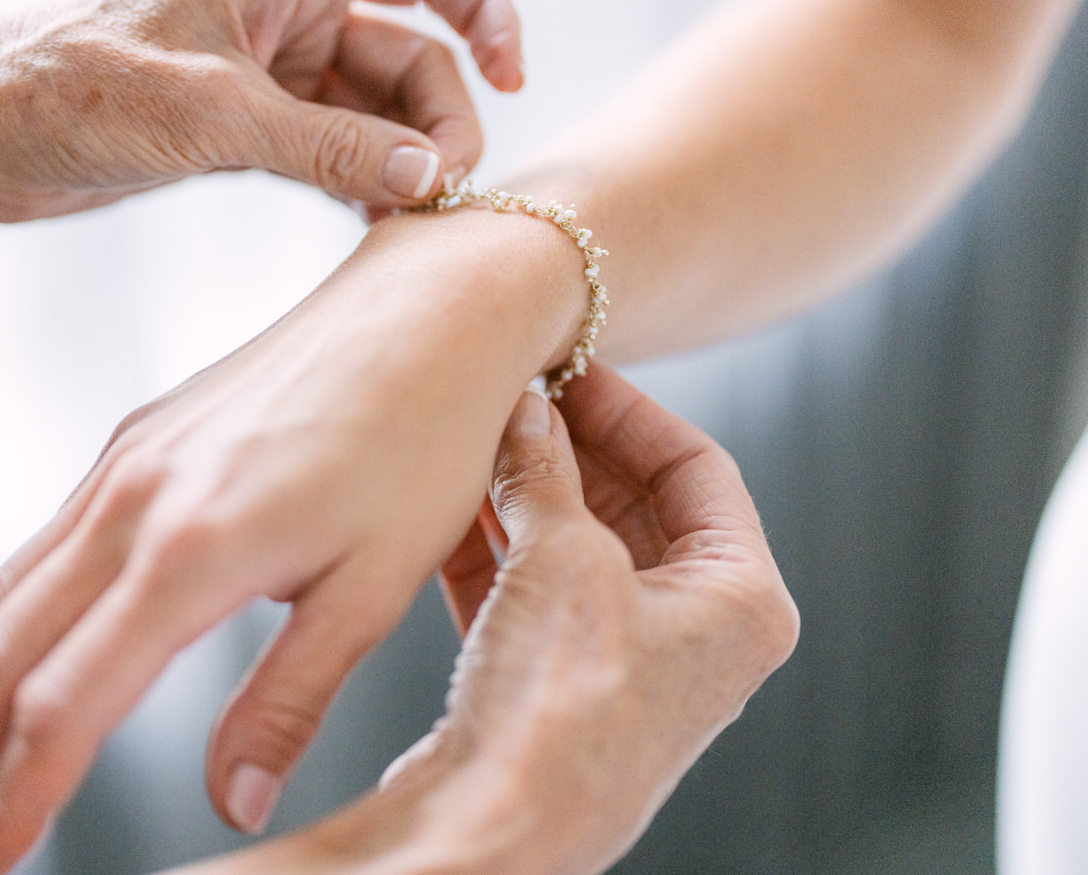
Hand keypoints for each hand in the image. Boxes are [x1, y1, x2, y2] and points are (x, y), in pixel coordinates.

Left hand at [0, 0, 522, 219]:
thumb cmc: (75, 87)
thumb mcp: (214, 114)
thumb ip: (330, 146)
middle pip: (414, 58)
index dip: (486, 13)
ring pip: (379, 114)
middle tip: (441, 197)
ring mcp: (273, 74)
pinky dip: (365, 186)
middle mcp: (292, 12)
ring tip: (417, 223)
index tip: (512, 79)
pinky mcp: (249, 129)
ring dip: (407, 163)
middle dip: (441, 123)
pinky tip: (382, 230)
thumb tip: (433, 180)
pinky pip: (337, 152)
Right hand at [0, 205, 588, 874]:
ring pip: (2, 599)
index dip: (15, 798)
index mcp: (194, 548)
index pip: (66, 704)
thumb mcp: (374, 585)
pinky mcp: (133, 442)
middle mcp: (133, 501)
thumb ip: (290, 698)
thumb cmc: (422, 439)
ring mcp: (124, 465)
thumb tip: (235, 803)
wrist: (427, 307)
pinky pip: (37, 547)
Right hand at [141, 368, 797, 874]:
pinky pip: (538, 588)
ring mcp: (630, 662)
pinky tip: (452, 505)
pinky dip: (499, 544)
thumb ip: (545, 469)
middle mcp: (697, 632)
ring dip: (527, 492)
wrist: (492, 830)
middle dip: (570, 448)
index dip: (628, 408)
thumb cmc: (558, 719)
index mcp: (742, 600)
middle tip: (513, 399)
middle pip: (637, 502)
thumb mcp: (563, 560)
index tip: (569, 366)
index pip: (698, 466)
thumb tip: (523, 404)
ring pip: (580, 545)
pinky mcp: (565, 685)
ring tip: (475, 440)